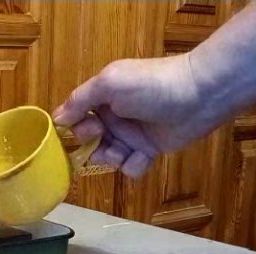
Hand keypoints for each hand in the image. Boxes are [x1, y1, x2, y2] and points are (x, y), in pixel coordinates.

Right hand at [53, 53, 222, 177]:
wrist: (199, 95)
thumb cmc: (151, 85)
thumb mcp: (109, 83)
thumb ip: (80, 100)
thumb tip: (56, 119)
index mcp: (101, 98)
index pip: (75, 119)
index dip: (75, 129)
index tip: (86, 130)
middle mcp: (113, 118)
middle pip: (89, 143)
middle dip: (94, 147)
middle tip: (106, 139)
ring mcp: (131, 135)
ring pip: (108, 158)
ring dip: (114, 158)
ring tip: (128, 151)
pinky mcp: (149, 151)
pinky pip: (131, 168)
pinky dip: (135, 165)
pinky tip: (146, 155)